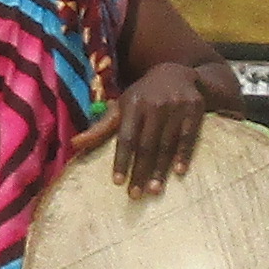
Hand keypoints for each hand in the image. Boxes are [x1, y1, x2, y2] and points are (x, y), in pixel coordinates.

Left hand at [109, 58, 219, 195]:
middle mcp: (154, 105)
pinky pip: (188, 137)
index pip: (126, 137)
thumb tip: (73, 144)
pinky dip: (184, 155)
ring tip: (154, 190)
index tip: (117, 182)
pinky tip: (179, 172)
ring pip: (167, 144)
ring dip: (160, 169)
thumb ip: (101, 127)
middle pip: (146, 144)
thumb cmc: (143, 96)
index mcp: (133, 104)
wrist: (177, 73)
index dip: (121, 160)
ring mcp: (176, 107)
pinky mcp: (194, 109)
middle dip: (140, 171)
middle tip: (135, 195)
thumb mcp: (122, 106)